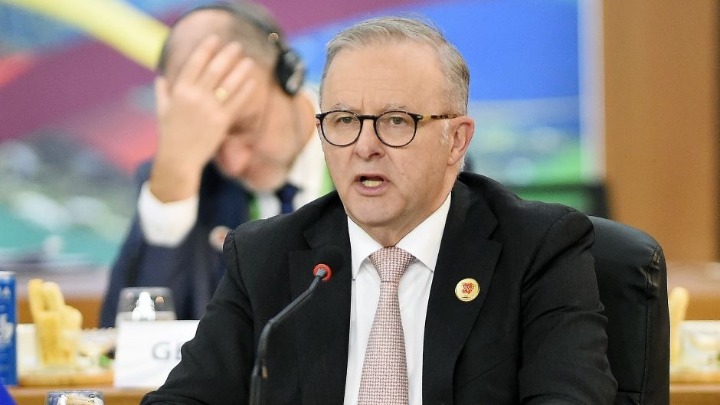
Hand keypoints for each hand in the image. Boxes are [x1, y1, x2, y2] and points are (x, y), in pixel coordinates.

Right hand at [150, 36, 258, 201]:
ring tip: (248, 60)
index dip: (205, 49)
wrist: (178, 159)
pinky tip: (252, 81)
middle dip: (226, 55)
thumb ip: (163, 92)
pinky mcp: (221, 121)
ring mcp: (209, 109)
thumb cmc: (169, 135)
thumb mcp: (162, 111)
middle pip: (214, 70)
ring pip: (228, 84)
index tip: (214, 38)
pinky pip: (236, 102)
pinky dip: (245, 90)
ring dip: (239, 70)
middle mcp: (195, 97)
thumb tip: (160, 78)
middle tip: (236, 45)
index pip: (194, 64)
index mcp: (179, 91)